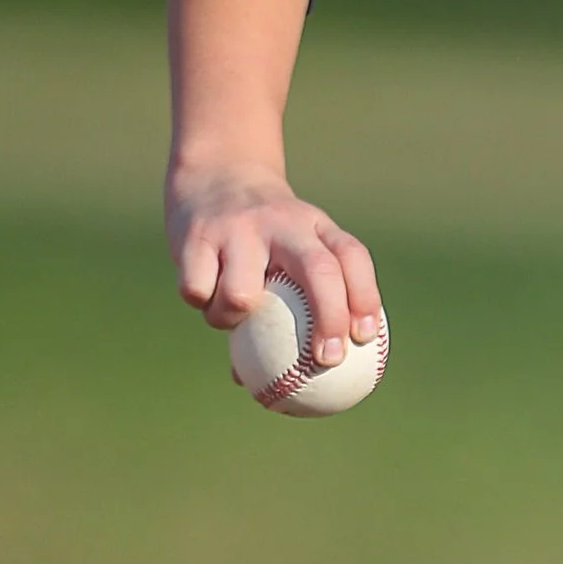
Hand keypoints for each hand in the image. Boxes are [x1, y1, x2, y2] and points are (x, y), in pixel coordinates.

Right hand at [168, 169, 382, 360]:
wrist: (215, 175)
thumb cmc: (261, 236)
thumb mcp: (287, 253)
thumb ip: (295, 307)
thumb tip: (290, 388)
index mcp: (315, 226)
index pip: (352, 257)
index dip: (365, 296)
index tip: (366, 337)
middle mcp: (284, 224)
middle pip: (320, 271)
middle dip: (329, 318)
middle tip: (328, 359)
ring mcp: (240, 228)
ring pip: (242, 295)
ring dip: (232, 321)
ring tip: (230, 318)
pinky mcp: (197, 237)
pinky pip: (198, 292)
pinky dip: (202, 304)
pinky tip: (203, 295)